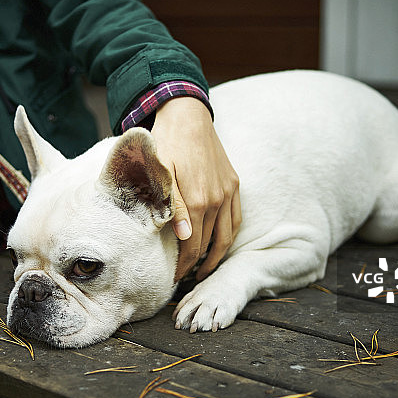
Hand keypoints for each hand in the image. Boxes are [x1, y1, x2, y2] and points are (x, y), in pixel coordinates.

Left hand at [151, 97, 240, 280]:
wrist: (186, 117)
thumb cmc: (166, 145)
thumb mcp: (160, 175)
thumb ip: (172, 206)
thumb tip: (183, 237)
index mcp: (197, 200)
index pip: (192, 246)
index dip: (183, 267)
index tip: (173, 279)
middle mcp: (217, 199)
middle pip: (209, 244)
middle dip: (196, 265)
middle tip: (183, 279)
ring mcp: (228, 192)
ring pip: (227, 236)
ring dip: (216, 257)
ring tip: (203, 271)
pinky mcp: (234, 184)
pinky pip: (236, 218)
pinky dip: (229, 236)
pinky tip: (219, 246)